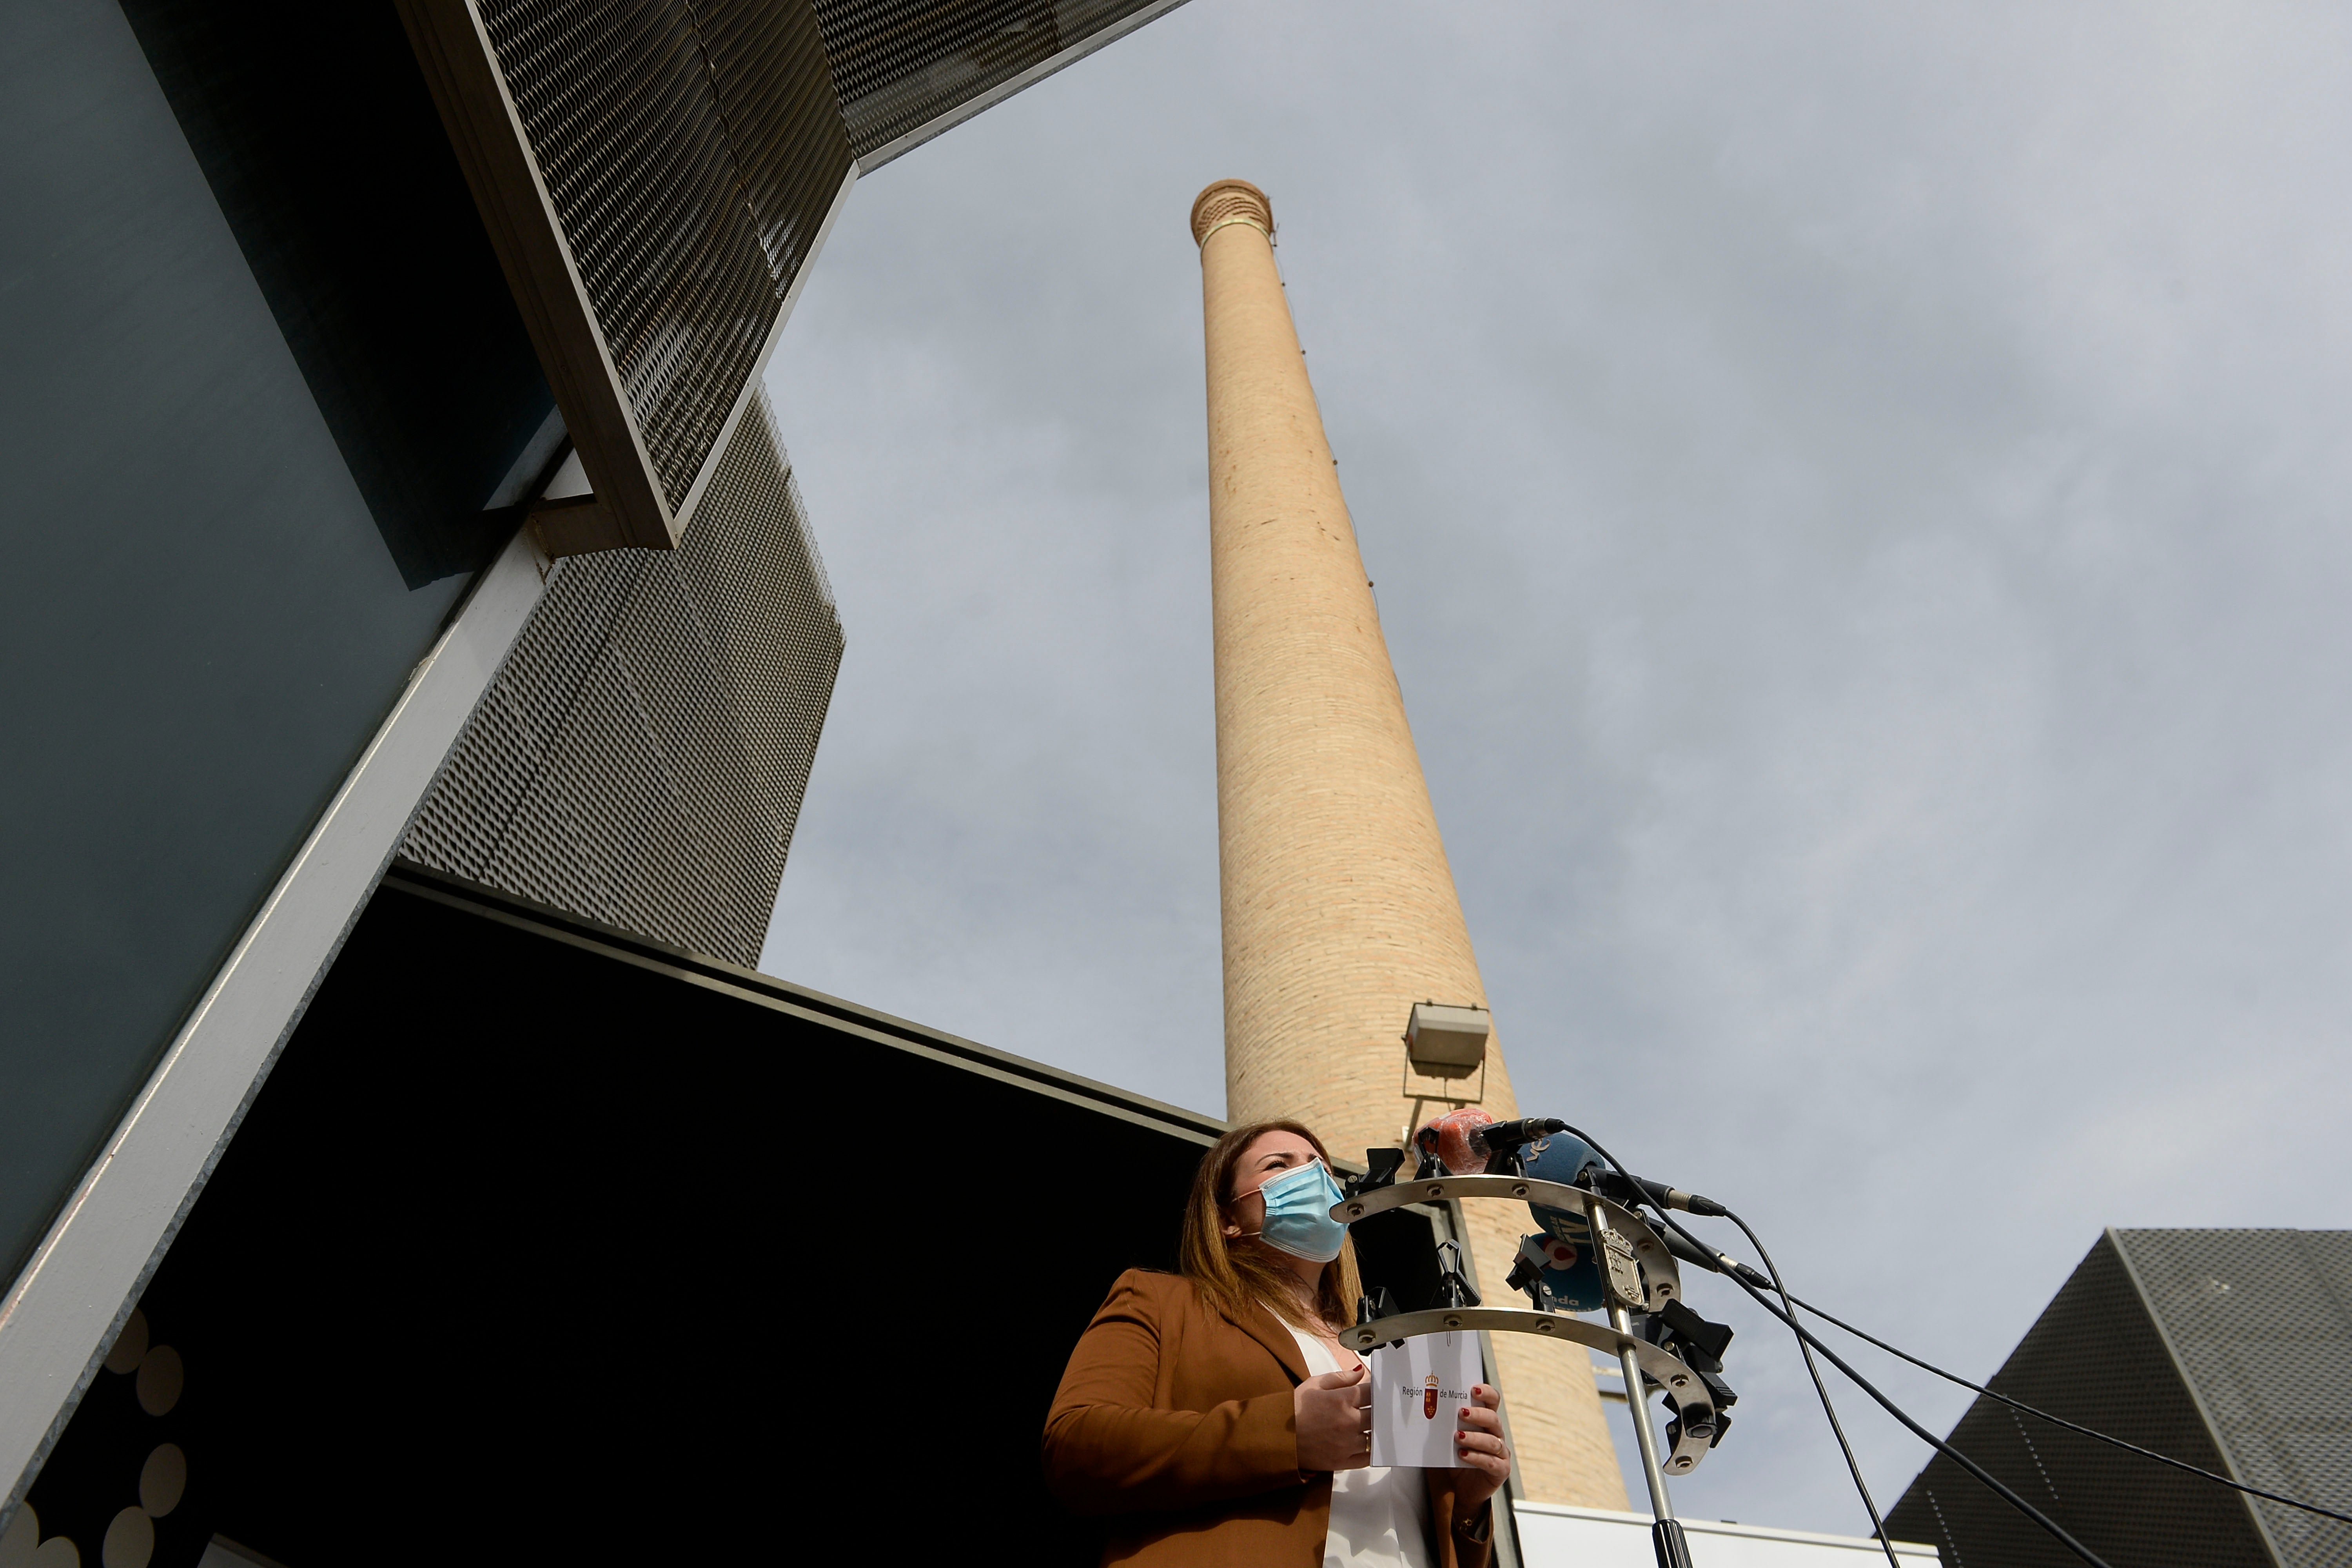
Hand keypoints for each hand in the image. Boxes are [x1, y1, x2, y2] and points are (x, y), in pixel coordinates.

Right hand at [1294, 1364, 1371, 1472]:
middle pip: (1377, 1415)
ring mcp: (1346, 1444)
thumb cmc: (1293, 1408)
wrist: (1275, 1436)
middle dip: (1377, 1410)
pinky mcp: (1342, 1462)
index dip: (1375, 1390)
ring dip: (1370, 1431)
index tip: (1374, 1392)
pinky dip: (1368, 1451)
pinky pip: (1366, 1458)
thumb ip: (1340, 1377)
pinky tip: (1363, 1444)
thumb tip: (1361, 1373)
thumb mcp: (1314, 1385)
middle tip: (1373, 1409)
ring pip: (1373, 1436)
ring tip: (1364, 1426)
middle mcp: (1348, 1422)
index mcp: (1341, 1400)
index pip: (1371, 1392)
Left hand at [1448, 1383, 1509, 1513]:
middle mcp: (1496, 1435)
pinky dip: (1476, 1457)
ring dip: (1474, 1437)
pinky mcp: (1501, 1470)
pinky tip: (1463, 1455)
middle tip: (1461, 1413)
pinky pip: (1491, 1462)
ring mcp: (1501, 1453)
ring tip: (1458, 1437)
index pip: (1492, 1402)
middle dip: (1478, 1415)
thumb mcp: (1449, 1440)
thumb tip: (1426, 1408)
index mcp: (1486, 1422)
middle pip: (1493, 1419)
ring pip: (1492, 1441)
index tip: (1473, 1389)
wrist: (1461, 1490)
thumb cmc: (1456, 1459)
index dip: (1486, 1393)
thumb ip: (1446, 1425)